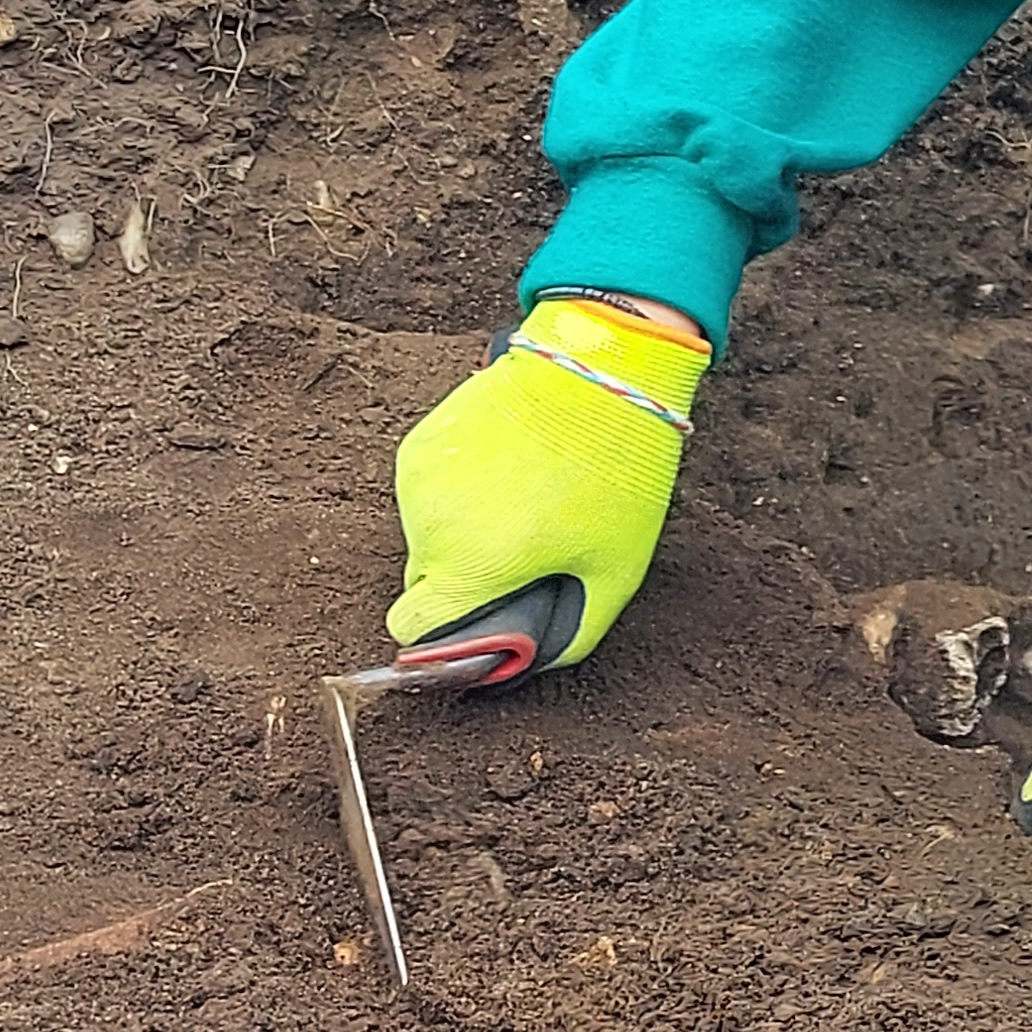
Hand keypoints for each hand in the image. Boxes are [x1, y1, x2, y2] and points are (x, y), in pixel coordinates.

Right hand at [387, 296, 710, 667]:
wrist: (599, 371)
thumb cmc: (617, 472)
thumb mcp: (616, 569)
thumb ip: (574, 632)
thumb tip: (535, 660)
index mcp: (472, 565)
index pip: (414, 631)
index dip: (444, 637)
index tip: (479, 624)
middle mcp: (431, 528)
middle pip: (424, 583)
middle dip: (463, 581)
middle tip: (523, 554)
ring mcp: (418, 482)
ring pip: (426, 535)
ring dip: (462, 533)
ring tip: (524, 501)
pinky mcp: (418, 444)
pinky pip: (426, 493)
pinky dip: (456, 494)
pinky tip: (507, 469)